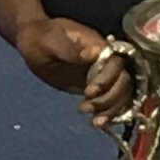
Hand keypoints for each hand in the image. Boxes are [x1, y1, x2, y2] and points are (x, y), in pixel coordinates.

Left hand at [15, 17, 132, 124]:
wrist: (35, 40)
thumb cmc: (41, 37)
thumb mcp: (52, 42)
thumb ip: (71, 50)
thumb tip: (93, 53)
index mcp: (97, 45)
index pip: (117, 63)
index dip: (108, 79)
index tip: (88, 91)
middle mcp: (105, 59)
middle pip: (125, 81)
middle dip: (110, 99)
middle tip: (87, 108)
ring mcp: (102, 73)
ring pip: (122, 94)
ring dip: (111, 109)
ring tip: (93, 121)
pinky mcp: (97, 87)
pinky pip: (112, 101)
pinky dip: (109, 114)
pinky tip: (95, 122)